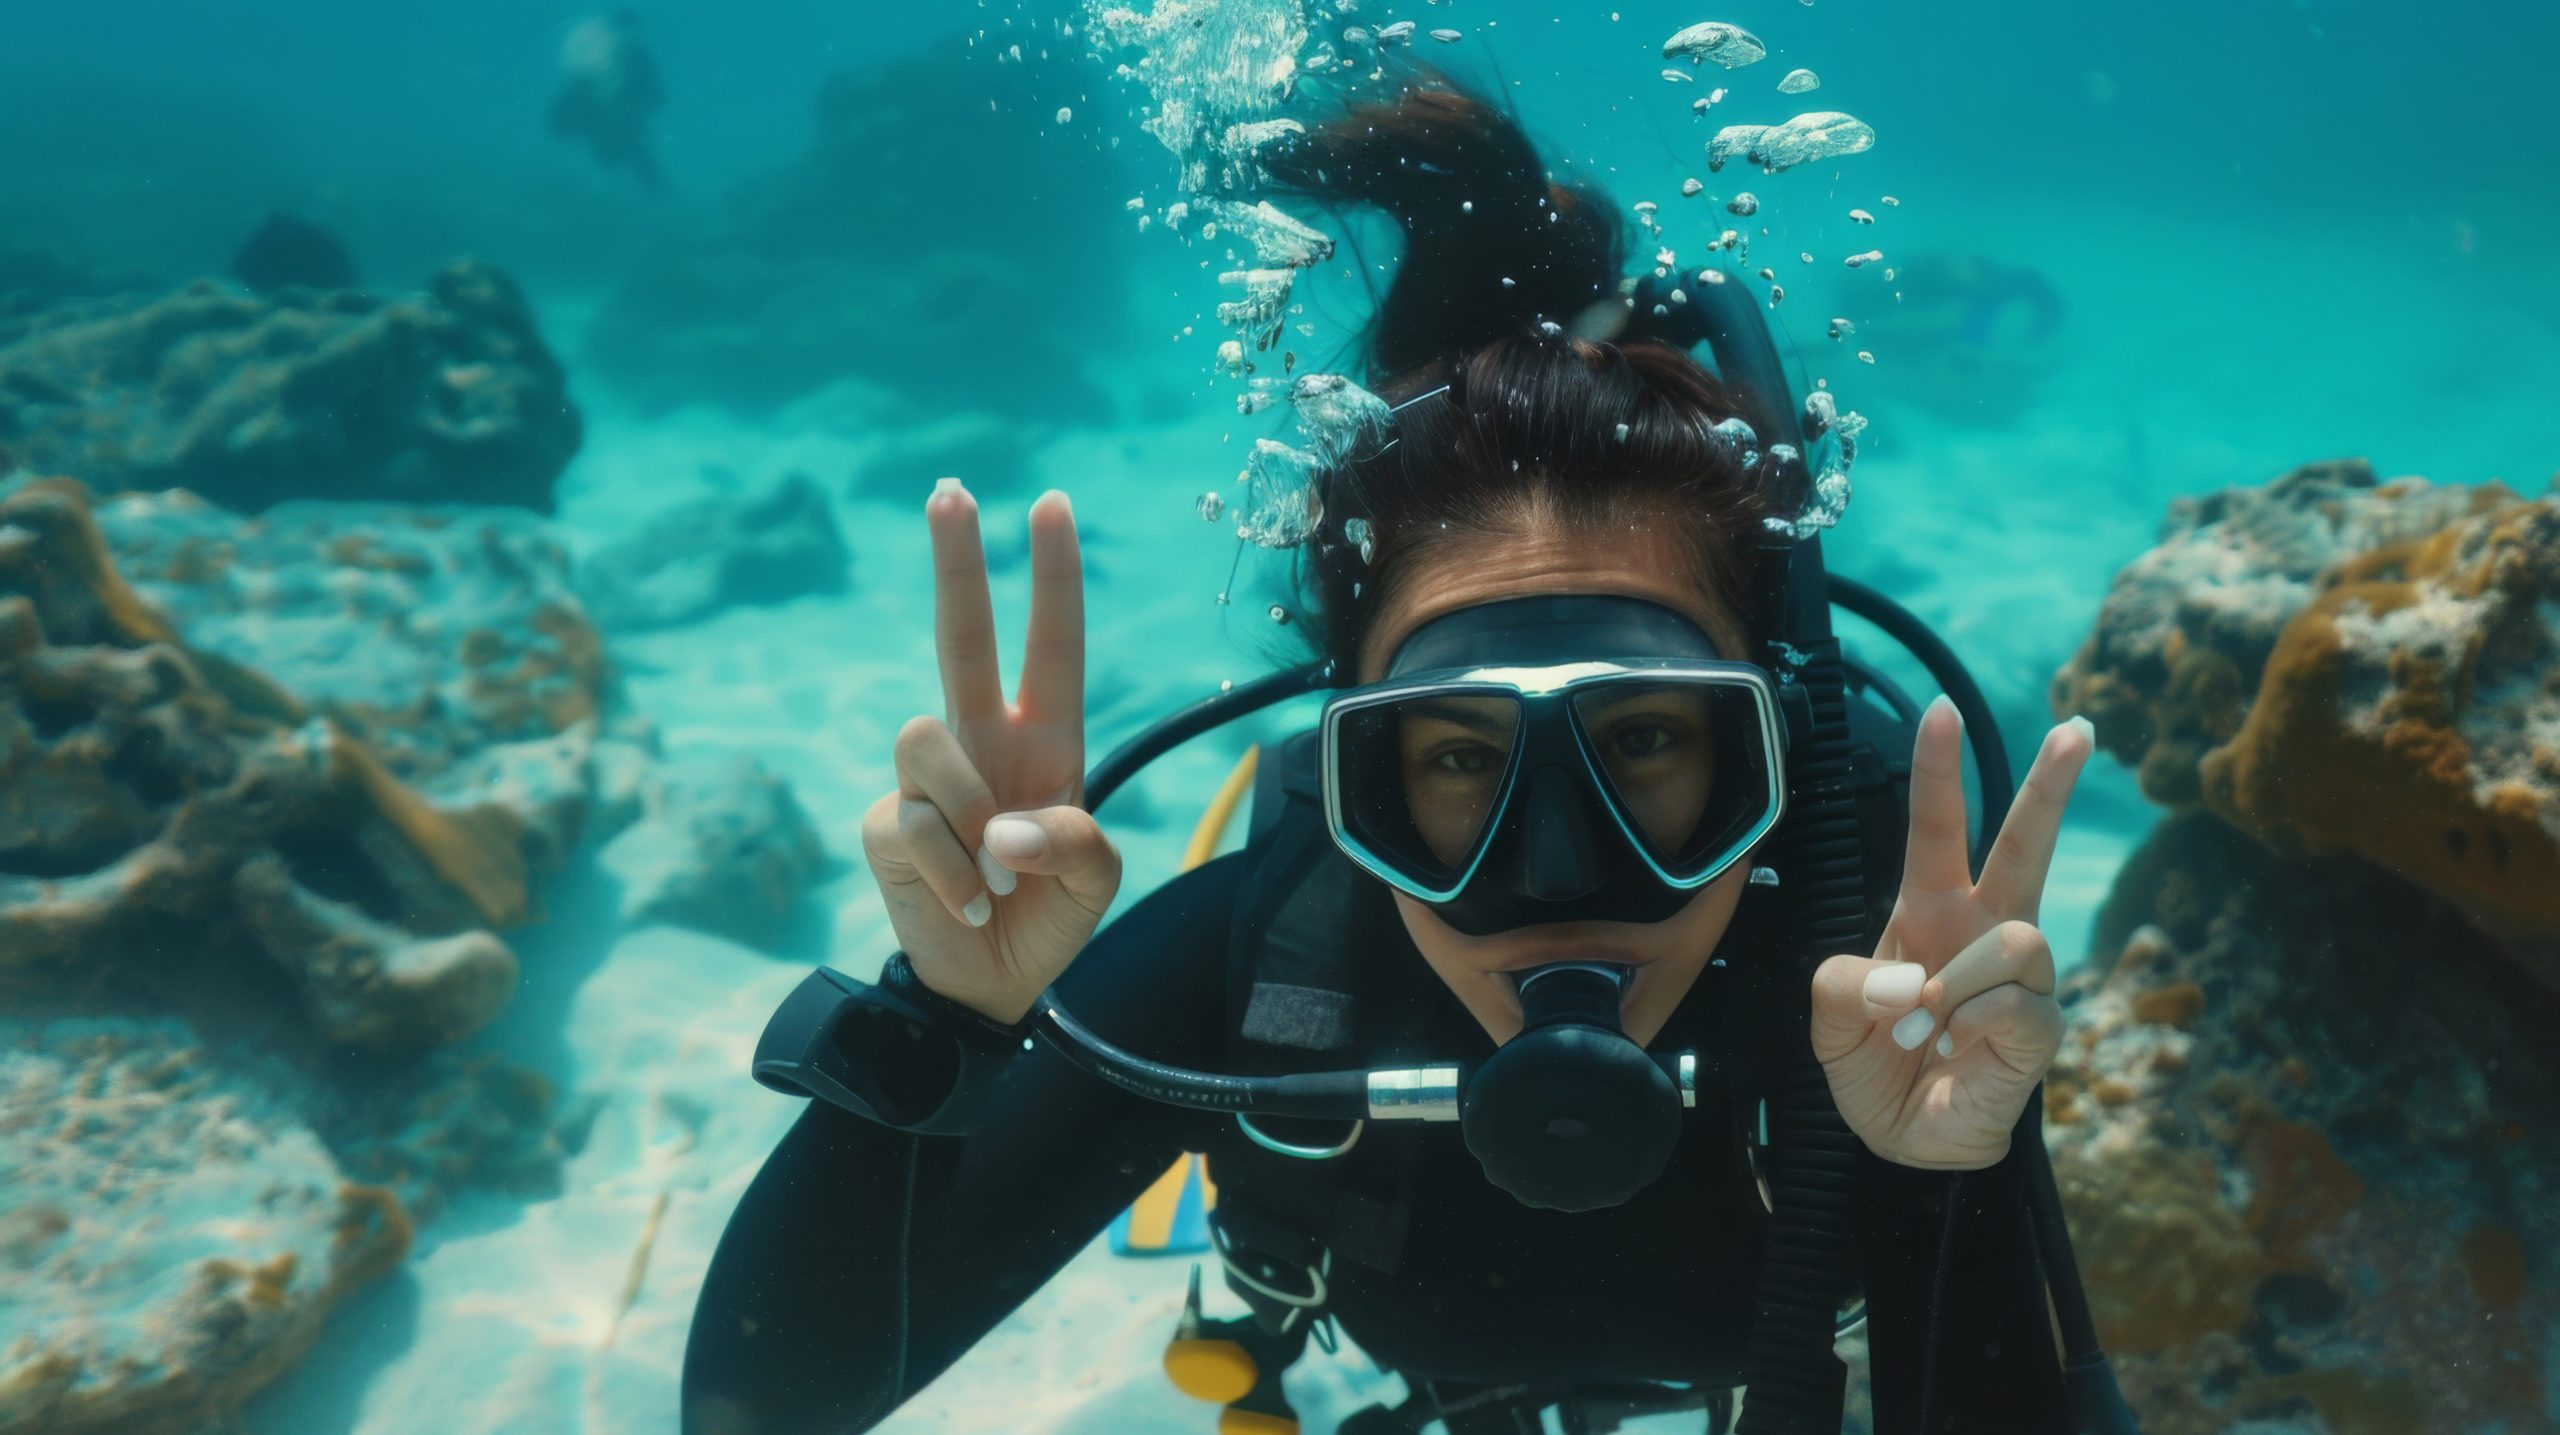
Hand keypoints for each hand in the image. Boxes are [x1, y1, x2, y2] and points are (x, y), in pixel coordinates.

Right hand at [858, 479, 1121, 1024]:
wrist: (988, 986)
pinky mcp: (888, 824)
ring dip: (971, 813)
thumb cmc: (1047, 917)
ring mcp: (928, 780)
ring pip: (930, 739)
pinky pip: (918, 824)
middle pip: (960, 635)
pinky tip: (969, 906)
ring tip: (997, 878)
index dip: (1053, 578)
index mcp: (1045, 740)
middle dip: (956, 562)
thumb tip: (1004, 827)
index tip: (1050, 505)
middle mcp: (983, 742)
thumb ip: (1074, 843)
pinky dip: (956, 877)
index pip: (1052, 644)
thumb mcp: (1095, 882)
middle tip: (950, 489)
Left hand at [1809, 699, 2094, 1169]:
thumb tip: (1911, 981)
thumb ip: (1845, 986)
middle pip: (2025, 845)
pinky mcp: (2041, 1029)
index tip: (1943, 711)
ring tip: (1929, 1028)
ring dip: (1958, 982)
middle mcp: (1981, 930)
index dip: (1939, 771)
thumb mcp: (1830, 1020)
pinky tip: (1959, 1048)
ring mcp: (2019, 978)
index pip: (1938, 828)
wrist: (1901, 1142)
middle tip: (2079, 729)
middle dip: (2050, 785)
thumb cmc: (1874, 1066)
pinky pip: (2019, 1002)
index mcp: (1928, 909)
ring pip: (2018, 935)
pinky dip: (1976, 1024)